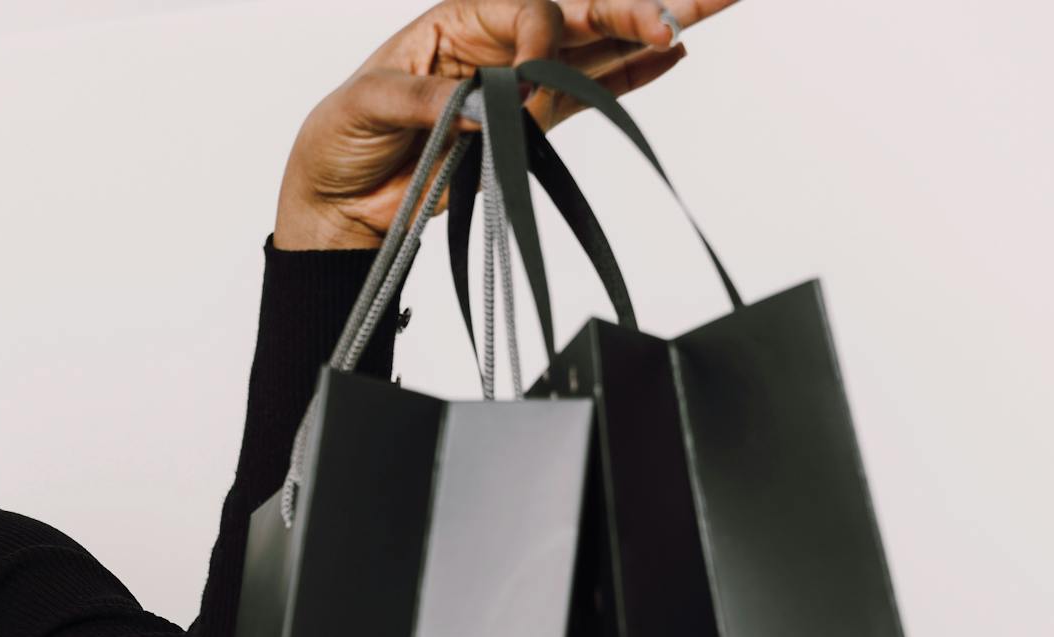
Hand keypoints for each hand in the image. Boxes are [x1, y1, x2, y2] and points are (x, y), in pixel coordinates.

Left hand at [274, 0, 741, 249]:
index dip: (542, 40)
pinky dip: (634, 77)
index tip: (526, 87)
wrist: (338, 200)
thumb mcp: (367, 105)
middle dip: (634, 7)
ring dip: (655, 28)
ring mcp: (522, 83)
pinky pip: (591, 94)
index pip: (531, 7)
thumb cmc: (340, 137)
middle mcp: (501, 42)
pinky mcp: (530, 127)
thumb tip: (484, 113)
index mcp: (462, 19)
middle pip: (581, 12)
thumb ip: (428, 103)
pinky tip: (675, 53)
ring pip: (600, 47)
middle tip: (688, 6)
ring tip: (715, 2)